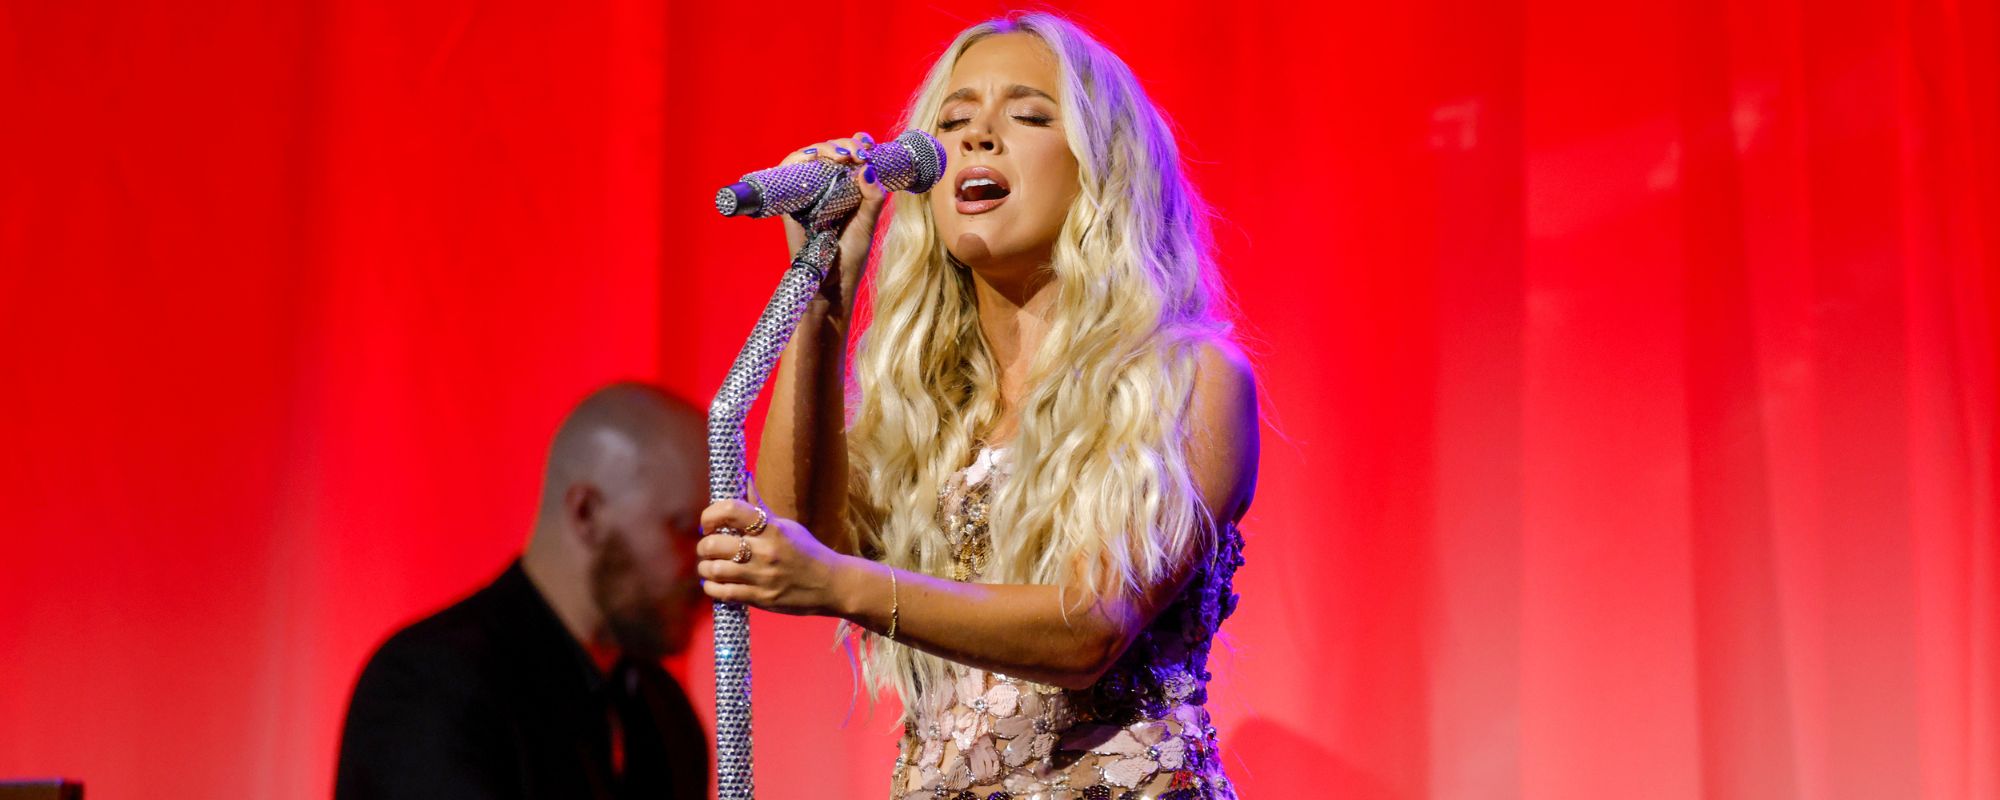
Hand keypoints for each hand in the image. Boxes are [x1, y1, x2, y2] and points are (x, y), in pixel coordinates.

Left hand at [696, 498, 854, 616]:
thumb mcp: (786, 526)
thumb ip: (760, 506)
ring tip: (709, 566)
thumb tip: (744, 479)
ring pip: (715, 570)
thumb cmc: (807, 551)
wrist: (831, 585)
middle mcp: (765, 551)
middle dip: (704, 545)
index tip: (709, 523)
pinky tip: (716, 583)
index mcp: (772, 528)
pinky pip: (723, 593)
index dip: (710, 514)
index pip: (730, 510)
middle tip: (708, 547)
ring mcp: (762, 577)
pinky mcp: (761, 599)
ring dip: (705, 568)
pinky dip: (712, 587)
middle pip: (715, 544)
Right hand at [776, 132, 886, 314]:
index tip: (868, 143)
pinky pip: (787, 172)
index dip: (856, 143)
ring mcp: (808, 192)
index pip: (849, 156)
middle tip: (858, 153)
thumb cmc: (851, 255)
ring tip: (841, 155)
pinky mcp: (791, 201)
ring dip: (824, 148)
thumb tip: (868, 168)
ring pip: (810, 156)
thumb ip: (873, 198)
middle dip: (844, 145)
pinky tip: (811, 157)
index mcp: (848, 189)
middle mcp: (827, 187)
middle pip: (830, 152)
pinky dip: (797, 159)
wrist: (831, 281)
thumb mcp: (868, 224)